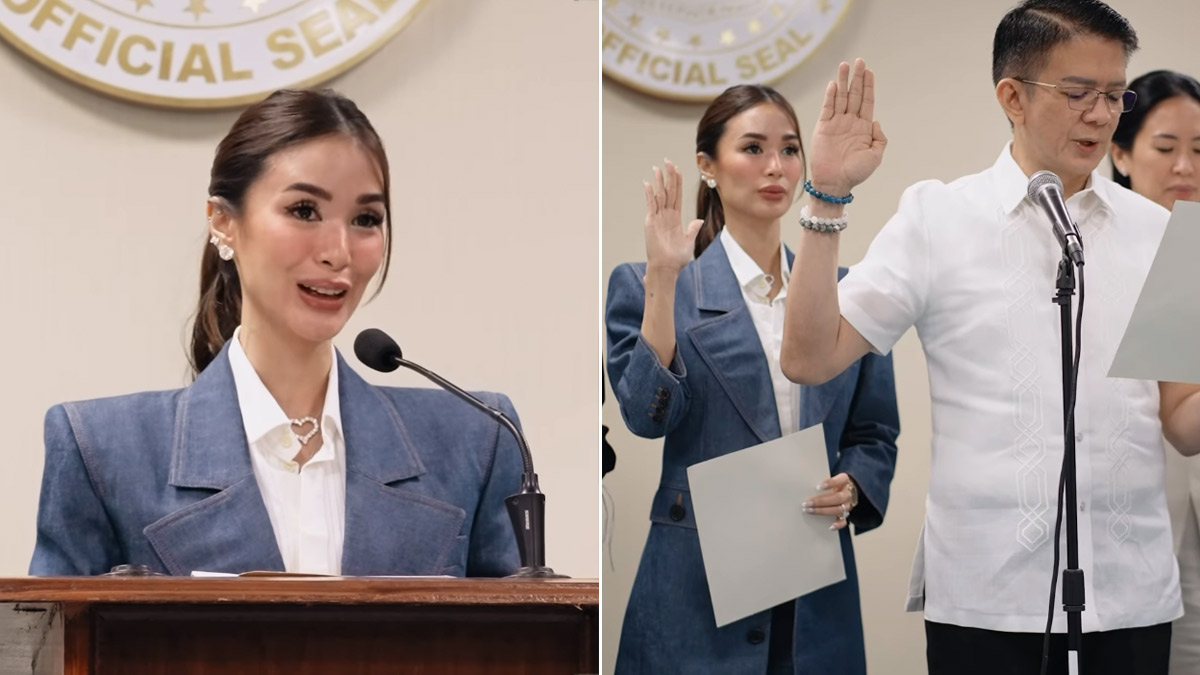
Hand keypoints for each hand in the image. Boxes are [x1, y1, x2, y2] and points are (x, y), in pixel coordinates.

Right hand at [644, 160, 702, 274]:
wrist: (667, 268)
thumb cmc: (676, 259)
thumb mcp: (689, 242)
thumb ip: (692, 230)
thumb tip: (699, 220)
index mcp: (675, 218)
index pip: (676, 196)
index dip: (677, 182)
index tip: (677, 169)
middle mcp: (666, 215)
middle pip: (668, 192)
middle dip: (668, 176)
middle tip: (668, 161)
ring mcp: (657, 218)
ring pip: (659, 196)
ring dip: (659, 181)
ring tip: (658, 168)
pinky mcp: (651, 222)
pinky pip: (651, 206)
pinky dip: (649, 195)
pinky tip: (648, 184)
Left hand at [803, 473, 858, 530]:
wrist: (847, 490)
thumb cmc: (833, 483)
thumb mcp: (830, 478)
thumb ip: (821, 480)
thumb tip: (805, 486)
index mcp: (844, 481)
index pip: (839, 481)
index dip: (830, 483)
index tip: (818, 487)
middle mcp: (847, 493)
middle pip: (837, 498)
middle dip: (820, 501)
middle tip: (807, 503)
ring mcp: (847, 505)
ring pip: (838, 509)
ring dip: (823, 511)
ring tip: (809, 511)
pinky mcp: (846, 515)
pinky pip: (844, 521)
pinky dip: (838, 525)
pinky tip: (830, 527)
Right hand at [808, 59, 887, 195]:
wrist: (835, 184)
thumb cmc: (856, 173)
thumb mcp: (875, 156)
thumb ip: (880, 138)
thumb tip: (876, 121)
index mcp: (863, 127)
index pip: (867, 101)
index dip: (868, 86)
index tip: (869, 71)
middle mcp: (849, 122)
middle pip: (854, 94)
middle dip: (857, 77)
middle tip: (859, 61)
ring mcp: (836, 124)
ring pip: (841, 97)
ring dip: (843, 81)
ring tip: (845, 65)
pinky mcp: (823, 127)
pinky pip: (827, 108)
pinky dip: (830, 96)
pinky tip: (834, 84)